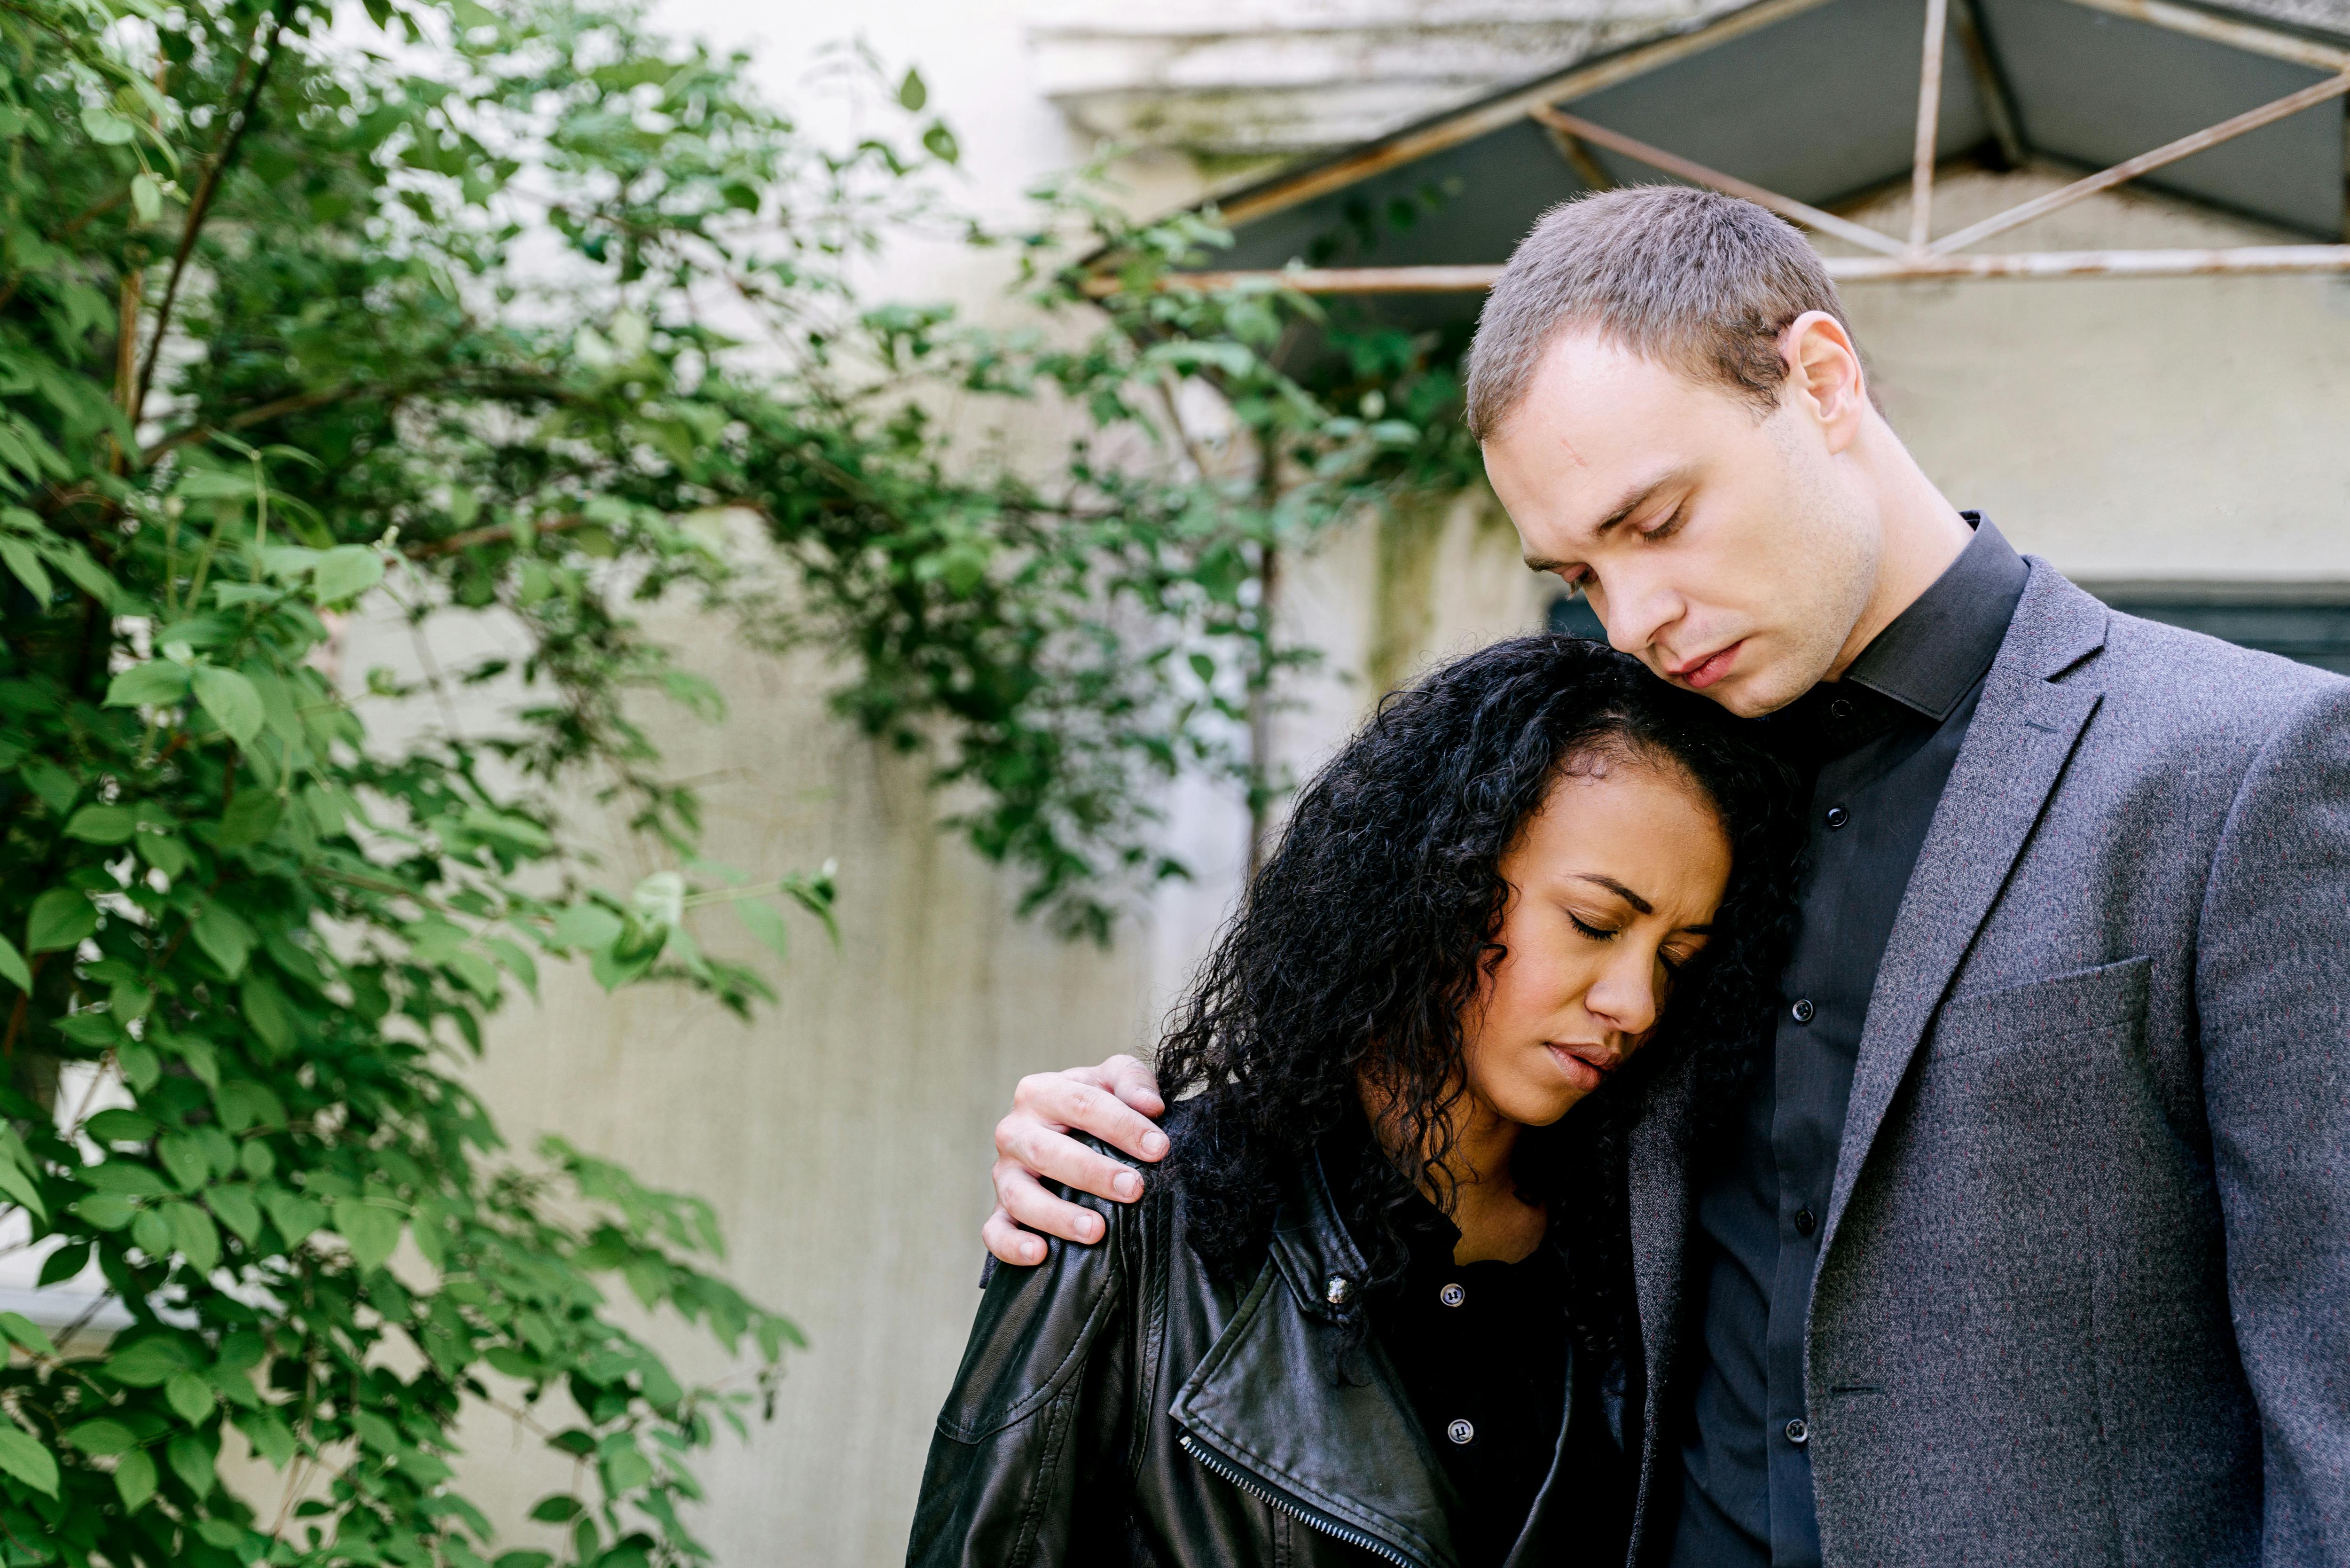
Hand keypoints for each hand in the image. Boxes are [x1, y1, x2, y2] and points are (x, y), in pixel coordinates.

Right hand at [982, 1054, 1167, 1264]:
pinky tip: (1040, 1253)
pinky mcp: (1000, 1210)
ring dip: (1057, 1215)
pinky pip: (995, 1232)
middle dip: (1092, 1172)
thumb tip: (1150, 1107)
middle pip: (1046, 1151)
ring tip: (1096, 1230)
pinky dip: (1012, 1245)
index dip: (1122, 1125)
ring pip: (1019, 1195)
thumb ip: (1132, 1081)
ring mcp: (1004, 1173)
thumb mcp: (1113, 1079)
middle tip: (1133, 1188)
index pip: (1081, 1104)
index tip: (1159, 1148)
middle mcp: (1014, 1131)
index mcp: (1040, 1092)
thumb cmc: (1094, 1104)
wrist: (1064, 1129)